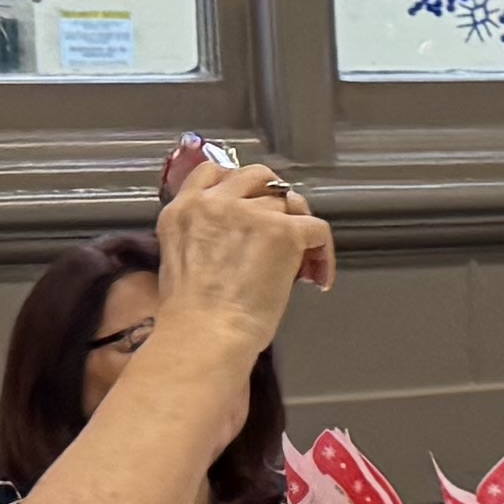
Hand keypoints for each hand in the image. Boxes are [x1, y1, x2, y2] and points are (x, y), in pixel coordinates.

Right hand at [150, 147, 332, 337]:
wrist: (206, 331)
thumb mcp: (180, 258)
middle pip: (257, 176)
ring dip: (297, 226)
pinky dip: (323, 252)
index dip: (238, 183)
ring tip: (301, 259)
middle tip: (285, 222)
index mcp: (184, 208)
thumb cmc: (191, 314)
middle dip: (274, 194)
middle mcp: (216, 202)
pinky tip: (319, 276)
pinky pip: (317, 228)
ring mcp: (251, 213)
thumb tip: (234, 236)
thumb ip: (202, 234)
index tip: (251, 201)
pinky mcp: (284, 231)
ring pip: (288, 202)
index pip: (213, 172)